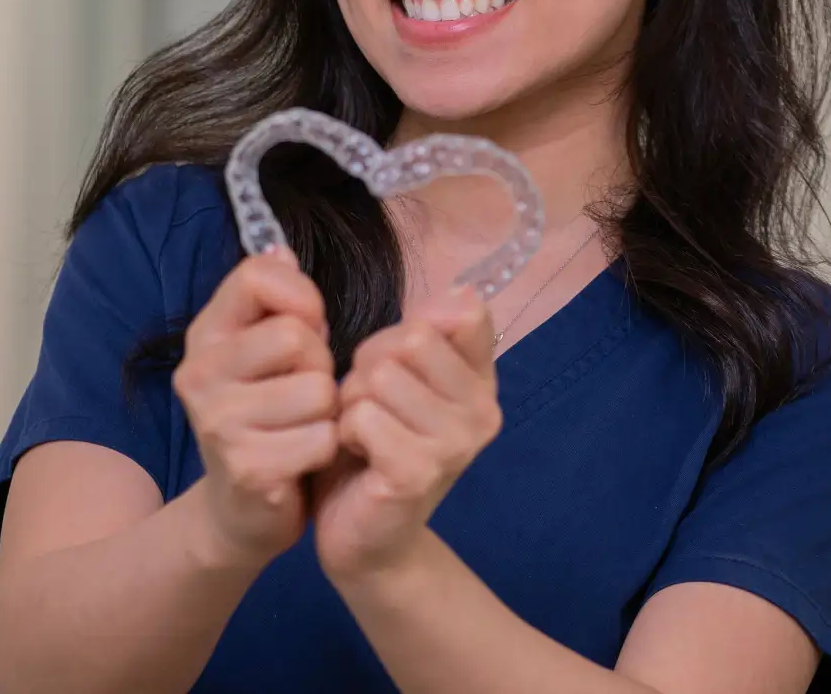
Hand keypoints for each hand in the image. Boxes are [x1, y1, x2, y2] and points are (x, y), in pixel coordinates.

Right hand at [172, 248, 340, 565]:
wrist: (244, 510)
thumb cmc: (269, 417)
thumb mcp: (265, 353)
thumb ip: (277, 303)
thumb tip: (282, 253)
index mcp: (205, 336)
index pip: (258, 275)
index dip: (301, 297)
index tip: (308, 326)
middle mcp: (199, 374)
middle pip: (295, 335)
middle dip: (320, 363)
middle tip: (306, 390)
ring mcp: (218, 423)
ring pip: (317, 389)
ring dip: (328, 411)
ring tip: (305, 424)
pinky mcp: (247, 469)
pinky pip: (322, 437)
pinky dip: (328, 448)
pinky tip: (306, 458)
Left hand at [311, 286, 501, 583]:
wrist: (366, 538)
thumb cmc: (378, 446)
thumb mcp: (403, 377)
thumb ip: (426, 334)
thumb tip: (463, 292)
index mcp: (484, 381)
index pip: (462, 313)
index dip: (407, 333)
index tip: (398, 371)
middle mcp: (484, 411)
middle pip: (410, 339)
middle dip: (371, 367)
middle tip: (370, 408)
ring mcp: (456, 445)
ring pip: (380, 377)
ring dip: (353, 403)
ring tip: (363, 434)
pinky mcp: (419, 473)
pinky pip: (363, 417)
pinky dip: (346, 433)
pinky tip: (357, 457)